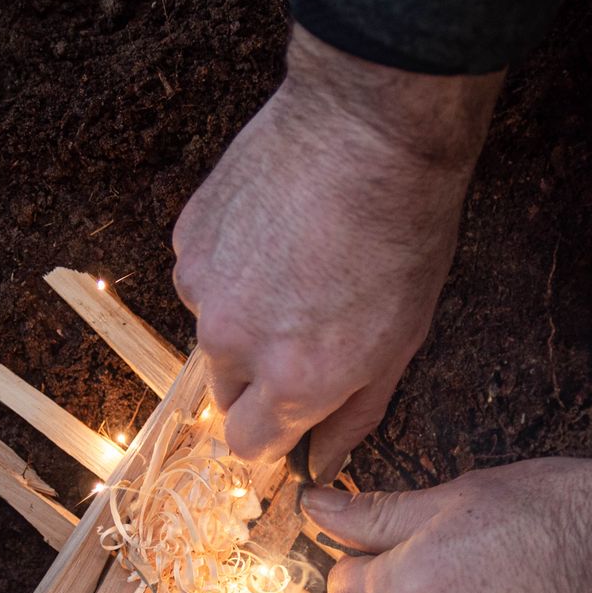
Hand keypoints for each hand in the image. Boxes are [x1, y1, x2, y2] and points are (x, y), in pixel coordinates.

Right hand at [173, 27, 502, 478]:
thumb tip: (324, 463)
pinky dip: (230, 266)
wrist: (370, 129)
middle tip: (305, 329)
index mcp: (292, 382)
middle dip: (258, 378)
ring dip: (242, 317)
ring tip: (294, 268)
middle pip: (225, 393)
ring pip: (211, 330)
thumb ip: (354, 415)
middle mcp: (233, 343)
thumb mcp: (401, 342)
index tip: (293, 411)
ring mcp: (202, 287)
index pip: (248, 445)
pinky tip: (275, 231)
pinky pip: (202, 275)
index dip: (274, 431)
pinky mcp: (187, 237)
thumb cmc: (403, 236)